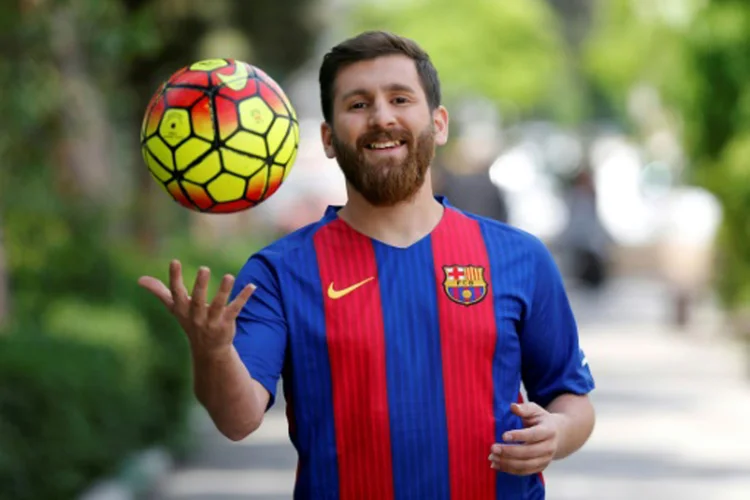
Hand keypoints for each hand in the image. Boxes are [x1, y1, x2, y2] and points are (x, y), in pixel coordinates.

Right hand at [137, 259, 254, 355]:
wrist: (208, 350)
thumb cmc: (190, 323)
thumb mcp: (175, 308)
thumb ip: (160, 292)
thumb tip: (140, 279)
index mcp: (182, 310)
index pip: (176, 293)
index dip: (175, 278)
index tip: (175, 261)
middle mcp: (196, 316)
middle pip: (198, 300)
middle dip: (200, 286)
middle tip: (204, 268)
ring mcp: (212, 321)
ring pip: (219, 305)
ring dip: (224, 291)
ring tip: (229, 276)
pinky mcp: (227, 324)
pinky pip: (236, 309)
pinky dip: (244, 297)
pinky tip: (252, 286)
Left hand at [488, 402, 560, 475]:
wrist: (557, 434)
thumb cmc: (541, 420)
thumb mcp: (535, 410)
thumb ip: (524, 408)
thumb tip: (513, 407)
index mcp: (549, 431)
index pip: (533, 435)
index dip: (518, 436)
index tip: (503, 436)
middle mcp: (549, 447)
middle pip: (528, 452)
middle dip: (509, 451)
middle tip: (493, 448)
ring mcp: (546, 459)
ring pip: (526, 465)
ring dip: (507, 463)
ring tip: (492, 458)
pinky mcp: (540, 467)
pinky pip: (524, 472)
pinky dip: (509, 470)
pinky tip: (496, 465)